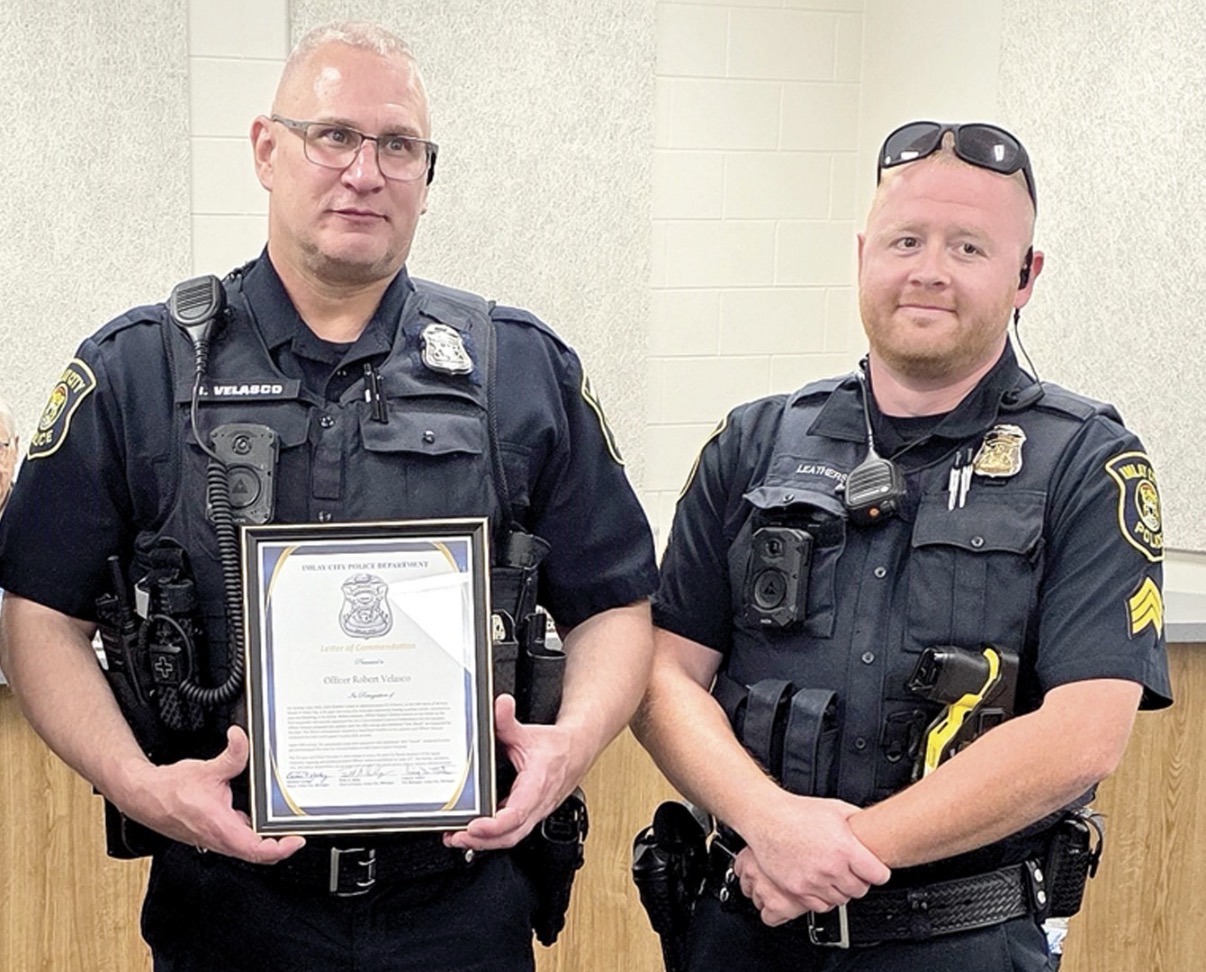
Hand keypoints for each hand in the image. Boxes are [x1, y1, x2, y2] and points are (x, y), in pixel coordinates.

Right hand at [119, 726, 304, 863]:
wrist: (144, 796)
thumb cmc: (170, 790)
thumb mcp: (207, 769)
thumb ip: (232, 754)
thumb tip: (241, 738)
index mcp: (221, 827)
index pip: (257, 850)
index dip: (281, 848)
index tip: (296, 840)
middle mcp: (219, 838)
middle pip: (257, 852)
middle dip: (280, 844)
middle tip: (297, 829)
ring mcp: (215, 839)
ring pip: (247, 846)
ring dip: (266, 838)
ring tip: (284, 822)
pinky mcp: (212, 834)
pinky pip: (238, 838)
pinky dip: (252, 830)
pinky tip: (258, 813)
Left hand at [445, 694, 577, 851]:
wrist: (577, 752)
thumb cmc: (557, 748)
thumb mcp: (528, 733)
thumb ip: (508, 721)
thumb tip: (499, 705)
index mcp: (538, 785)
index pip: (517, 813)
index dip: (494, 825)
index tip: (474, 825)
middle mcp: (538, 804)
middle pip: (511, 835)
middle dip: (482, 841)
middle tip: (455, 837)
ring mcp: (535, 813)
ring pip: (511, 838)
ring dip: (484, 842)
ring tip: (457, 838)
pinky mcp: (530, 815)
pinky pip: (512, 832)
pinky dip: (492, 836)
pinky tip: (474, 832)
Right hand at [732, 792, 889, 925]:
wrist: (767, 818)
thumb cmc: (798, 812)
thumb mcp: (836, 808)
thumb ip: (858, 820)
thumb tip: (873, 826)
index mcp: (845, 848)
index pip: (879, 875)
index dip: (878, 872)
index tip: (874, 870)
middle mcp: (831, 868)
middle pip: (861, 890)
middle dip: (859, 881)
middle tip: (851, 871)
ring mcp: (814, 881)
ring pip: (841, 900)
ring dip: (840, 890)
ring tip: (833, 875)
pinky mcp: (798, 890)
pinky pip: (820, 905)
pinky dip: (822, 897)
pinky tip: (819, 883)